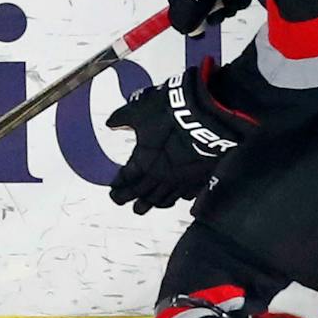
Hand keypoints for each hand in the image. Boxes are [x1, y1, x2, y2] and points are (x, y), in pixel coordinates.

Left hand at [106, 60, 255, 213]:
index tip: (113, 188)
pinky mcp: (199, 178)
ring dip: (151, 203)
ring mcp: (180, 180)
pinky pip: (186, 195)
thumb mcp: (140, 111)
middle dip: (127, 198)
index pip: (124, 180)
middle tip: (120, 200)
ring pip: (162, 199)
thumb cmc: (171, 114)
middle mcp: (159, 176)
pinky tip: (178, 197)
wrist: (205, 117)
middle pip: (140, 194)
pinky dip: (178, 197)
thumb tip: (112, 122)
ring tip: (144, 207)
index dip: (116, 185)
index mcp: (142, 162)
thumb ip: (123, 118)